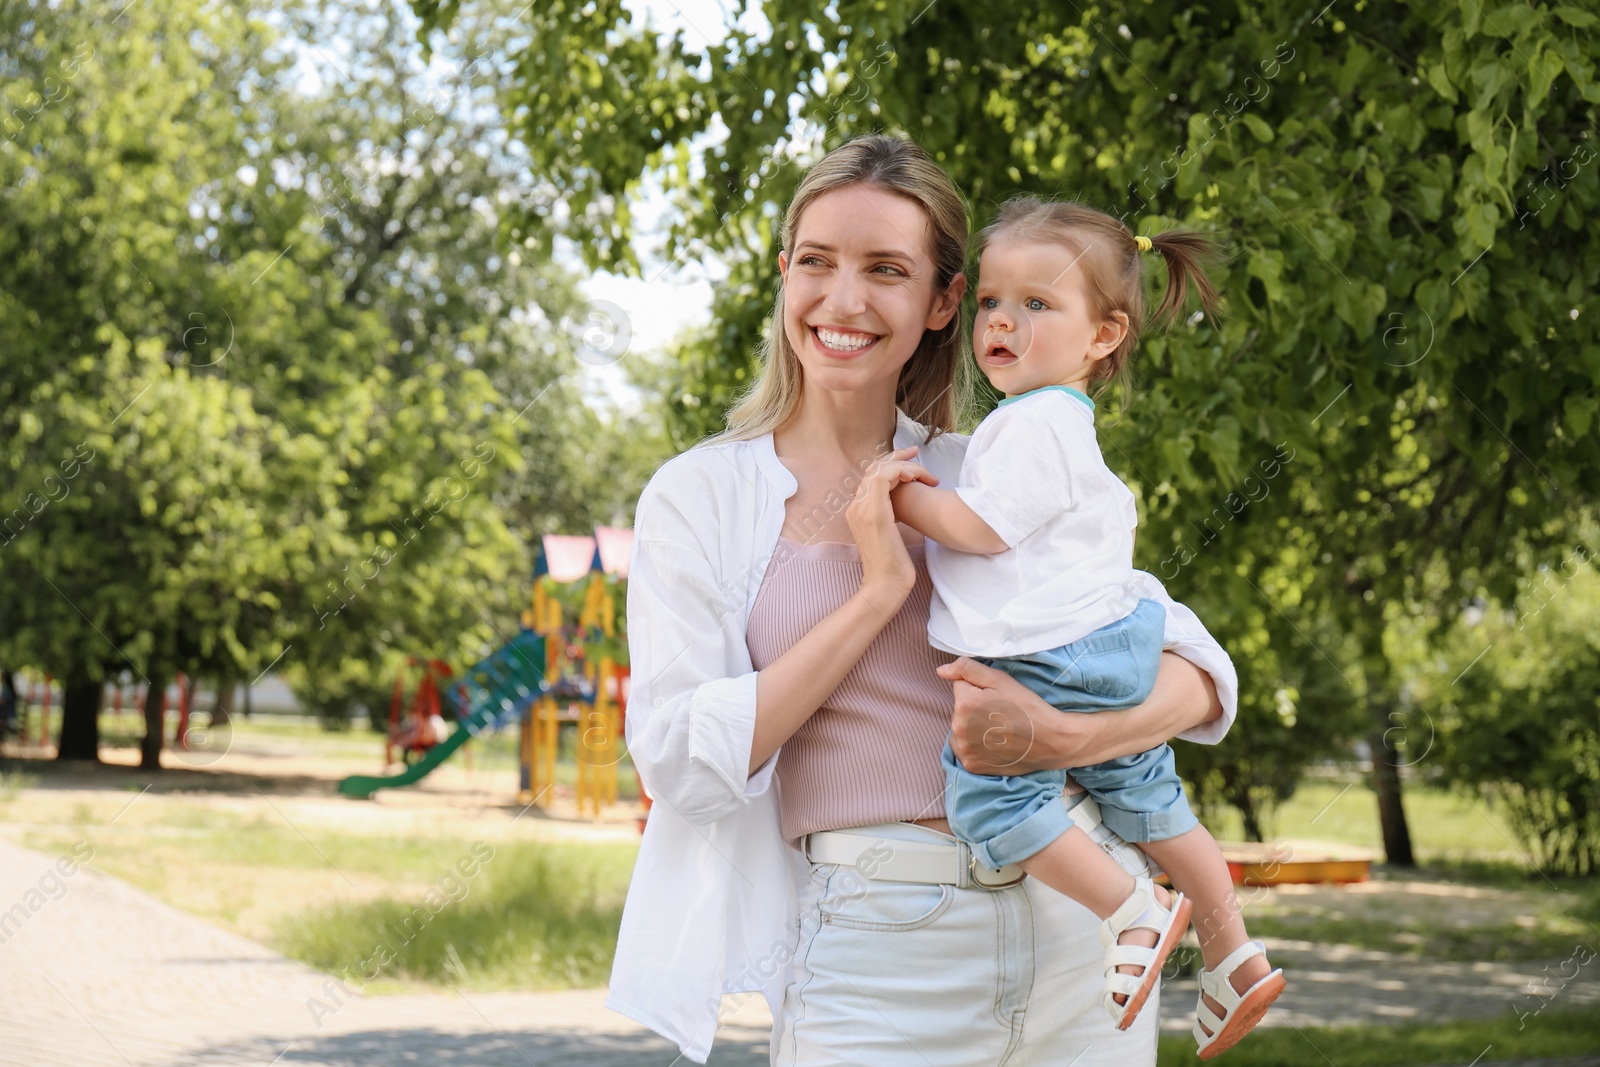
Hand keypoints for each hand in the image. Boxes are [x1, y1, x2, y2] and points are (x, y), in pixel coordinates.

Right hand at [846, 445, 935, 609]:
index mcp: (858, 510)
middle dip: (897, 456)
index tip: (912, 463)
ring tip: (925, 474)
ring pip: (879, 469)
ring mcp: (861, 507)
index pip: (871, 477)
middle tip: (916, 453)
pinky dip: (902, 471)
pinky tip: (916, 479)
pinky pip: (885, 477)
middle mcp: (855, 505)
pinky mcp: (873, 512)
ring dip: (905, 466)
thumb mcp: (890, 535)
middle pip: (873, 468)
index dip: (891, 464)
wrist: (885, 585)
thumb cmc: (893, 566)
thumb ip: (891, 516)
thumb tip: (903, 505)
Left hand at [937, 656, 1091, 774]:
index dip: (979, 689)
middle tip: (1000, 714)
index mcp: (963, 703)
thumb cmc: (1027, 707)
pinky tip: (994, 743)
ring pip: (960, 729)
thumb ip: (966, 669)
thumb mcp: (1000, 679)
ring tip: (999, 729)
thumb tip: (940, 671)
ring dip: (972, 727)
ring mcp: (964, 750)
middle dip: (974, 708)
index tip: (997, 698)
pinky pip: (965, 748)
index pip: (960, 686)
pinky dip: (976, 745)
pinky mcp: (971, 766)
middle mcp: (958, 728)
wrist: (1050, 741)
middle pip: (959, 709)